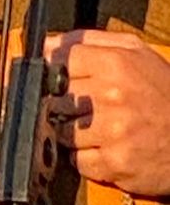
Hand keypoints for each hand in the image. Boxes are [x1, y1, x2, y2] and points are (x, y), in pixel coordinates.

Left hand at [45, 29, 169, 196]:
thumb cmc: (164, 92)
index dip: (49, 71)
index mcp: (115, 64)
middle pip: (52, 99)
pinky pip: (77, 161)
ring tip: (95, 129)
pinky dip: (85, 158)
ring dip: (71, 133)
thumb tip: (46, 42)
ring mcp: (113, 133)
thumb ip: (89, 40)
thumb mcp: (136, 52)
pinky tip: (104, 149)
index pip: (55, 61)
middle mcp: (111, 97)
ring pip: (61, 131)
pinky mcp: (116, 164)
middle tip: (79, 108)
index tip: (50, 78)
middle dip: (60, 104)